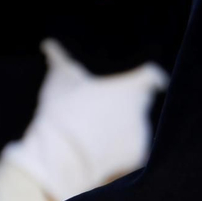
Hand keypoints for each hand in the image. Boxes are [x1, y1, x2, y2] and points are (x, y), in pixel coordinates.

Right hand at [1, 41, 167, 200]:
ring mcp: (141, 135)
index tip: (154, 80)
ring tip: (94, 133)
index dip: (150, 77)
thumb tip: (47, 43)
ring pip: (136, 126)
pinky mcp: (138, 157)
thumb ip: (58, 59)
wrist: (61, 157)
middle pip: (141, 102)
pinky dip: (121, 150)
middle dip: (128, 104)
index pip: (151, 76)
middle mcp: (141, 110)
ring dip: (123, 127)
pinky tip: (99, 152)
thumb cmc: (61, 113)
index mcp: (129, 88)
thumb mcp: (58, 81)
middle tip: (104, 110)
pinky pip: (133, 149)